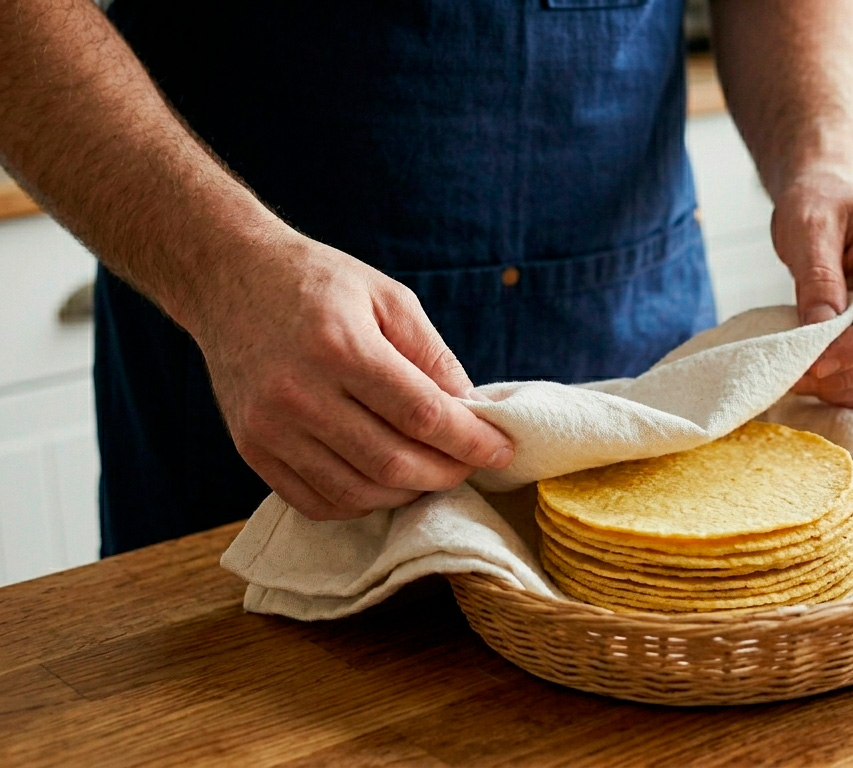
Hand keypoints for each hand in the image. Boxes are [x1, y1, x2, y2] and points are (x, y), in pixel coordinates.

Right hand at [189, 233, 514, 520]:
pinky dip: (360, 504)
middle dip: (445, 473)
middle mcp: (299, 393)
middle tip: (469, 464)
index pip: (421, 414)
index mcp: (341, 347)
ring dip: (407, 494)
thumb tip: (473, 411)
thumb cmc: (318, 283)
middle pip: (391, 462)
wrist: (229, 278)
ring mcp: (270, 427)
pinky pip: (315, 503)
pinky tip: (384, 483)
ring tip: (430, 472)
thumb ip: (433, 355)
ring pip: (356, 492)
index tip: (501, 449)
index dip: (470, 441)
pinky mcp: (251, 449)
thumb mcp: (389, 297)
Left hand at [773, 167, 852, 406]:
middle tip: (798, 377)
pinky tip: (821, 382)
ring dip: (851, 386)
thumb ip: (816, 277)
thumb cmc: (823, 201)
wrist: (830, 195)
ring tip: (803, 381)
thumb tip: (819, 331)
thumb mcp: (808, 227)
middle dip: (850, 372)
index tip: (817, 364)